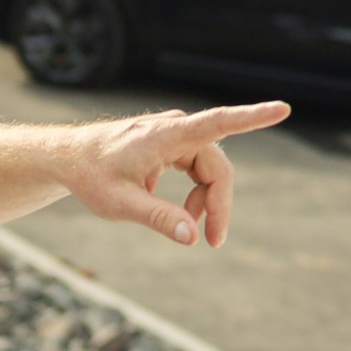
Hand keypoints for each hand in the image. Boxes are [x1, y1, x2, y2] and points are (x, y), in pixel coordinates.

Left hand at [52, 103, 288, 247]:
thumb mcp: (119, 204)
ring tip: (192, 229)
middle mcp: (175, 129)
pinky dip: (193, 193)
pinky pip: (196, 168)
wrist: (68, 158)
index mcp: (166, 135)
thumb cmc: (91, 177)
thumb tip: (193, 235)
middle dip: (218, 204)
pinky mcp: (171, 143)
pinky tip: (172, 209)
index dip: (251, 117)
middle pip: (216, 167)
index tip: (283, 109)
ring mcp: (174, 134)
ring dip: (205, 200)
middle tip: (214, 241)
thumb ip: (157, 218)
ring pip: (208, 170)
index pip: (218, 123)